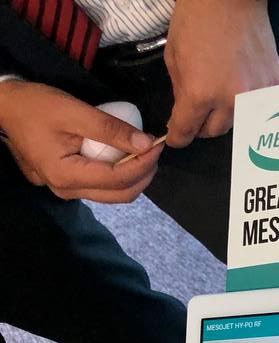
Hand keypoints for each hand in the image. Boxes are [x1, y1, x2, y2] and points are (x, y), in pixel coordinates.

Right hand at [0, 81, 161, 202]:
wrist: (7, 108)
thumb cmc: (36, 106)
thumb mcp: (73, 112)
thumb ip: (110, 129)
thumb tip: (146, 143)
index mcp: (67, 176)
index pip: (119, 179)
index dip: (144, 164)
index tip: (158, 145)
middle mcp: (68, 191)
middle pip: (121, 194)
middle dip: (144, 174)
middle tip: (154, 151)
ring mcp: (67, 191)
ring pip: (114, 194)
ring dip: (134, 176)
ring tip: (143, 153)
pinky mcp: (69, 185)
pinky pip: (103, 188)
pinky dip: (120, 175)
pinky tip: (126, 157)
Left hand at [164, 0, 278, 147]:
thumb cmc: (198, 19)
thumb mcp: (173, 55)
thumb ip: (180, 90)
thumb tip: (184, 111)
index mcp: (200, 93)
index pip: (187, 131)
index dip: (178, 137)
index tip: (177, 139)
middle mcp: (230, 101)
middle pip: (214, 132)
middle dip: (202, 126)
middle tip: (198, 114)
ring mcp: (255, 94)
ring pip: (237, 122)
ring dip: (225, 116)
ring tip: (220, 98)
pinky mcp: (272, 85)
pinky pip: (257, 105)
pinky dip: (247, 101)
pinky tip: (239, 83)